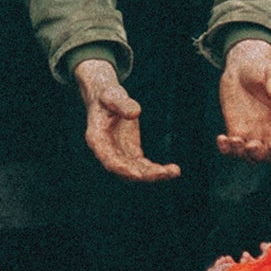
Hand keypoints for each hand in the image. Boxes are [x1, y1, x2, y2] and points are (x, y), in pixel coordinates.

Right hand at [74, 58, 181, 181]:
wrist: (106, 98)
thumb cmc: (106, 96)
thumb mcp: (112, 95)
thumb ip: (122, 104)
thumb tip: (135, 113)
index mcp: (97, 139)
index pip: (109, 160)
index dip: (122, 169)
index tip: (138, 175)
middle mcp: (106, 151)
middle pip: (124, 170)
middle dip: (144, 174)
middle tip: (163, 173)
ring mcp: (119, 153)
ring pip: (135, 171)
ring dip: (153, 174)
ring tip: (174, 171)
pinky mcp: (131, 152)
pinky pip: (143, 165)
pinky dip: (156, 169)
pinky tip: (172, 169)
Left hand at [216, 38, 270, 161]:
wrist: (241, 68)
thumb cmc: (262, 68)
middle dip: (262, 156)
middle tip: (251, 145)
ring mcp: (253, 132)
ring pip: (251, 156)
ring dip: (243, 154)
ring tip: (234, 140)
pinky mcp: (236, 130)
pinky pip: (232, 148)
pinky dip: (226, 149)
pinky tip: (221, 138)